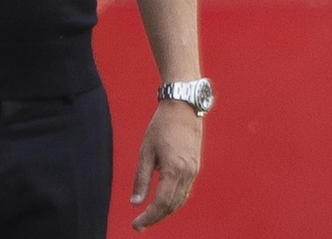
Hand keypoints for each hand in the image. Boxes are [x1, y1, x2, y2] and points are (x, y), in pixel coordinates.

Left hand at [129, 101, 202, 231]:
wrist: (183, 107)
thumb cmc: (162, 125)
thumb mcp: (146, 151)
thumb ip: (141, 178)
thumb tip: (135, 202)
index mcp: (174, 169)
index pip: (161, 203)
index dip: (148, 217)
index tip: (136, 225)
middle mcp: (188, 173)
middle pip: (172, 206)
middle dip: (156, 217)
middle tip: (140, 225)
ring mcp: (194, 171)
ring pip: (181, 201)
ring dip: (165, 212)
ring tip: (149, 216)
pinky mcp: (196, 167)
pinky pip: (186, 191)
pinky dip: (174, 201)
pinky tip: (163, 202)